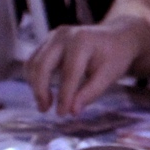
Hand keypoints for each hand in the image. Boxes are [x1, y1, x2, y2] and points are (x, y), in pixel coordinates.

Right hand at [26, 17, 149, 116]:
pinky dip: (34, 78)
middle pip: (42, 65)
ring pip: (33, 64)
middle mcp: (64, 35)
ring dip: (35, 86)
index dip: (64, 95)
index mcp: (83, 41)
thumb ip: (91, 92)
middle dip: (40, 90)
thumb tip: (72, 111)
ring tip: (45, 105)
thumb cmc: (115, 57)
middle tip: (44, 110)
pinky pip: (33, 61)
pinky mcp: (47, 41)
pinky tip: (44, 92)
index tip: (63, 114)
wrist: (116, 36)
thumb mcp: (110, 75)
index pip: (69, 72)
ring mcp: (53, 36)